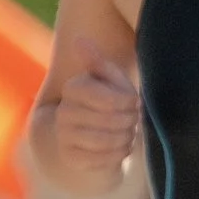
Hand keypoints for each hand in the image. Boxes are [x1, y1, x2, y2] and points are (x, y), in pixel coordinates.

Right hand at [50, 58, 139, 186]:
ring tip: (129, 133)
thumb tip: (80, 39)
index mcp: (73, 88)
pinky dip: (118, 155)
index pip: (109, 98)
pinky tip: (121, 148)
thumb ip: (100, 63)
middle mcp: (64, 111)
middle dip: (130, 122)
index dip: (129, 102)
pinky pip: (102, 159)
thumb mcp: (111, 82)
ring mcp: (64, 136)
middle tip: (134, 120)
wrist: (93, 139)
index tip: (134, 102)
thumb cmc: (109, 103)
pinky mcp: (71, 157)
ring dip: (125, 138)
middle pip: (111, 120)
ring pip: (106, 140)